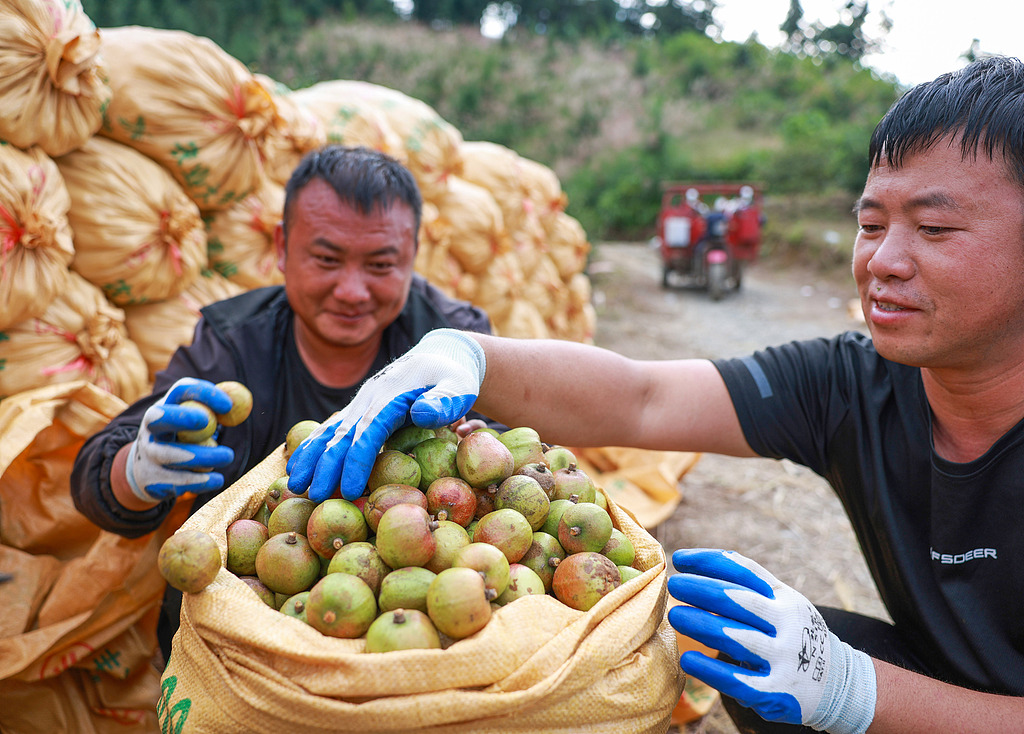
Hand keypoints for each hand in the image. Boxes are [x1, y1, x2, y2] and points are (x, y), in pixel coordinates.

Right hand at [125, 378, 235, 502]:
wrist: (149, 471)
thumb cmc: (183, 439)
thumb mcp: (194, 421)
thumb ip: (214, 411)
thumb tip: (239, 403)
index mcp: (165, 408)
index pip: (180, 391)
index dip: (204, 394)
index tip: (228, 405)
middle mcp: (150, 430)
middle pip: (160, 418)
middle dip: (182, 417)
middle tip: (206, 421)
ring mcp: (148, 456)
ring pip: (173, 455)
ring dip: (204, 456)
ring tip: (227, 456)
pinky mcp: (153, 481)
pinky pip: (179, 481)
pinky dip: (202, 481)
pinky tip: (218, 480)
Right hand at [287, 328, 485, 501]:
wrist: (441, 355)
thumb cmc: (454, 376)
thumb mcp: (459, 385)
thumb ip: (444, 400)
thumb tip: (423, 413)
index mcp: (391, 395)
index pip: (369, 431)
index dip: (357, 460)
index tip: (348, 489)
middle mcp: (370, 398)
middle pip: (342, 434)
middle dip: (325, 466)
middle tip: (312, 495)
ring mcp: (362, 403)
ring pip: (330, 432)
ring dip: (311, 458)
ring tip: (294, 485)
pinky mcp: (360, 409)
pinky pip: (332, 429)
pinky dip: (313, 448)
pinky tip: (298, 466)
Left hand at [667, 549, 875, 733]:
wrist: (837, 683)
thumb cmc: (793, 634)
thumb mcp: (783, 603)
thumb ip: (749, 585)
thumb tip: (698, 566)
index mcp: (784, 598)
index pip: (744, 571)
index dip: (709, 562)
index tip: (680, 559)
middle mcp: (786, 623)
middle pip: (737, 600)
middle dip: (701, 589)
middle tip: (675, 585)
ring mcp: (783, 657)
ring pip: (734, 637)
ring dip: (701, 624)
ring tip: (675, 616)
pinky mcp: (775, 691)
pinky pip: (738, 680)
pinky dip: (710, 670)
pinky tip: (688, 660)